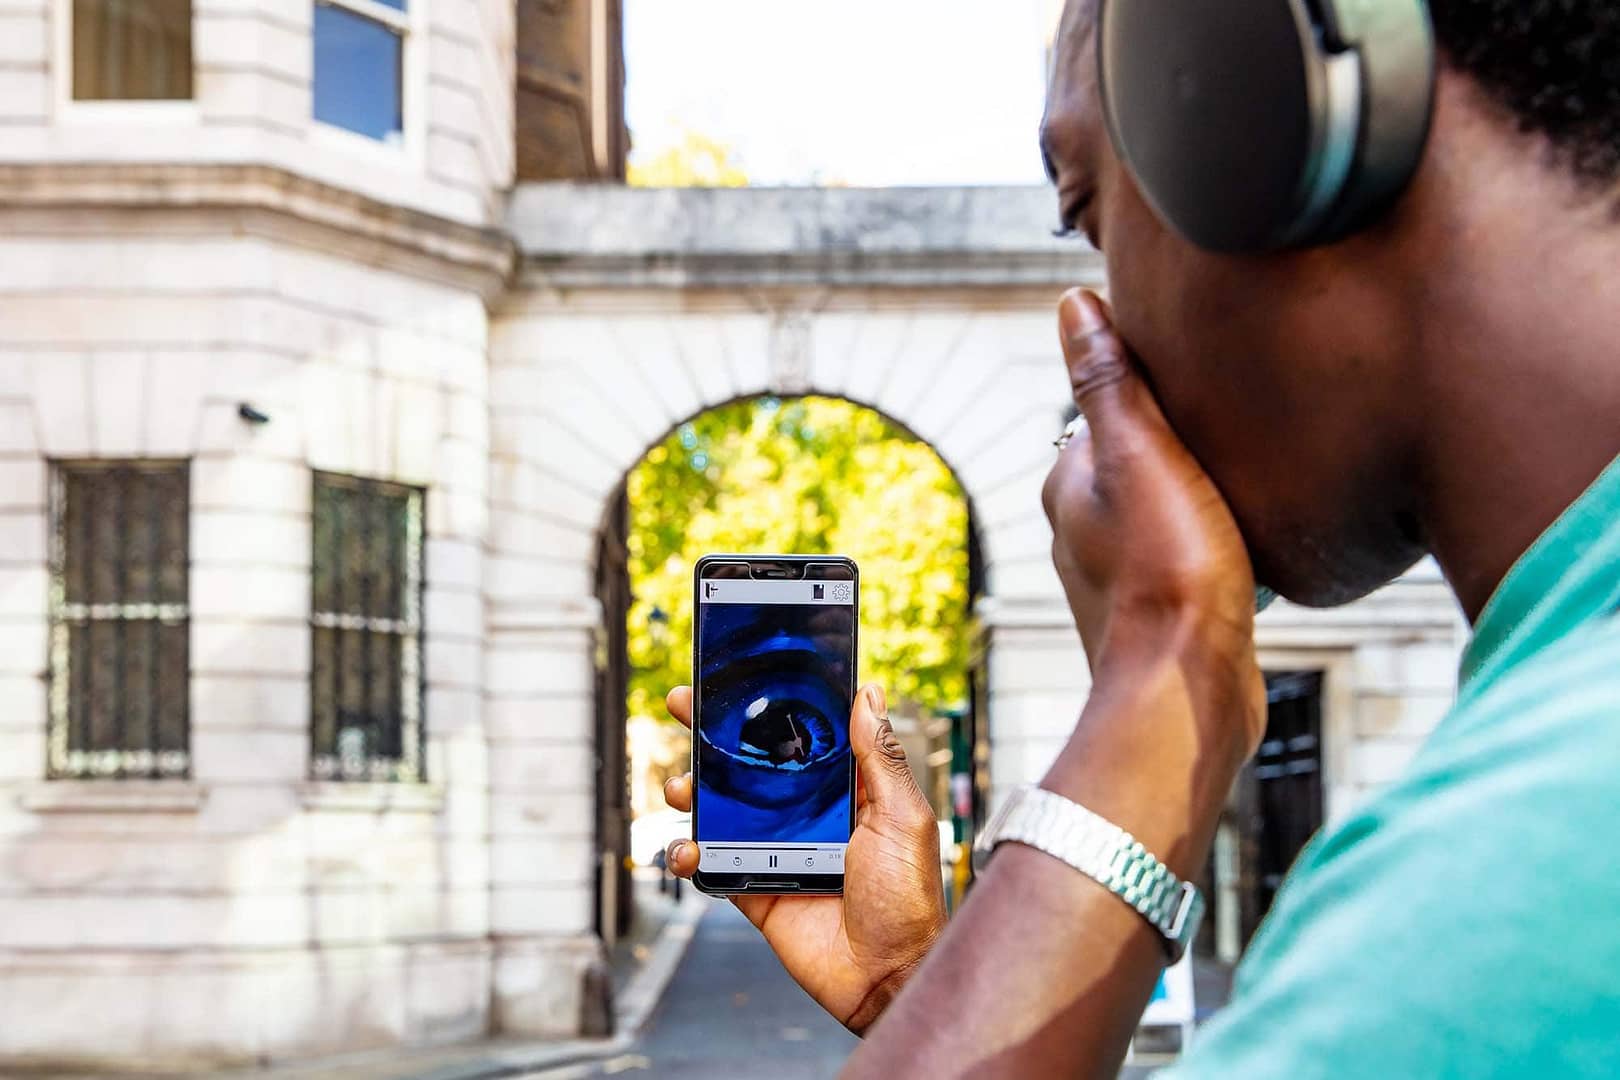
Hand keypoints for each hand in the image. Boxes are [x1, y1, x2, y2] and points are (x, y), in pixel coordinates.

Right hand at [661, 683, 946, 1033]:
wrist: (887, 977)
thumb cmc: (908, 901)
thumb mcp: (903, 818)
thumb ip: (880, 757)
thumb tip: (869, 693)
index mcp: (846, 791)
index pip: (802, 736)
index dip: (770, 707)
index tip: (740, 678)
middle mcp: (808, 815)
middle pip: (753, 765)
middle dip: (713, 737)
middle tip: (682, 707)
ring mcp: (778, 851)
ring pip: (723, 809)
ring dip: (694, 791)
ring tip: (682, 787)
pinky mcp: (756, 888)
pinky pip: (713, 863)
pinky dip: (690, 852)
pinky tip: (687, 847)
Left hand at [1041, 289, 1266, 852]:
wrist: (1190, 688)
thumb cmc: (1169, 568)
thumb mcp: (1142, 453)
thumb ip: (1108, 380)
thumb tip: (1073, 304)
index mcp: (1070, 484)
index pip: (1111, 409)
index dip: (1160, 389)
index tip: (1208, 375)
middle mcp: (1082, 530)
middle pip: (1141, 459)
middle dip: (1185, 443)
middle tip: (1245, 427)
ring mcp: (1119, 576)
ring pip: (1167, 508)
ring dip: (1205, 493)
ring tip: (1256, 481)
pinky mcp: (1160, 612)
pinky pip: (1191, 556)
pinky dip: (1218, 541)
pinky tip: (1255, 542)